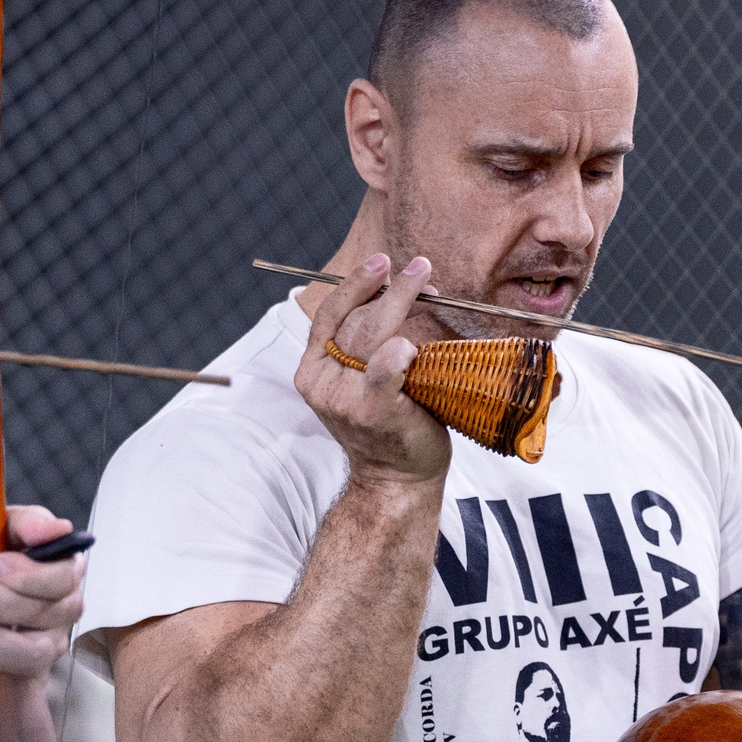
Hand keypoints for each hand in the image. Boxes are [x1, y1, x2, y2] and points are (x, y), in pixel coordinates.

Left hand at [0, 504, 86, 741]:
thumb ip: (26, 523)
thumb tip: (58, 529)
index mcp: (62, 575)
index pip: (63, 581)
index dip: (29, 576)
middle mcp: (59, 615)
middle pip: (47, 618)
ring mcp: (40, 650)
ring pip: (31, 657)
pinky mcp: (15, 680)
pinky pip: (34, 714)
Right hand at [294, 253, 449, 487]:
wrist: (396, 479)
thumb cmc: (392, 423)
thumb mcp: (369, 379)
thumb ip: (373, 343)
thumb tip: (405, 291)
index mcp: (313, 369)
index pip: (329, 315)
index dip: (355, 285)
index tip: (381, 263)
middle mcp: (321, 381)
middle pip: (354, 320)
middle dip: (388, 287)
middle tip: (420, 267)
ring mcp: (343, 397)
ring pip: (370, 336)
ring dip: (400, 302)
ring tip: (427, 281)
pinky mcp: (370, 411)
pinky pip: (382, 372)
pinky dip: (396, 354)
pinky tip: (410, 344)